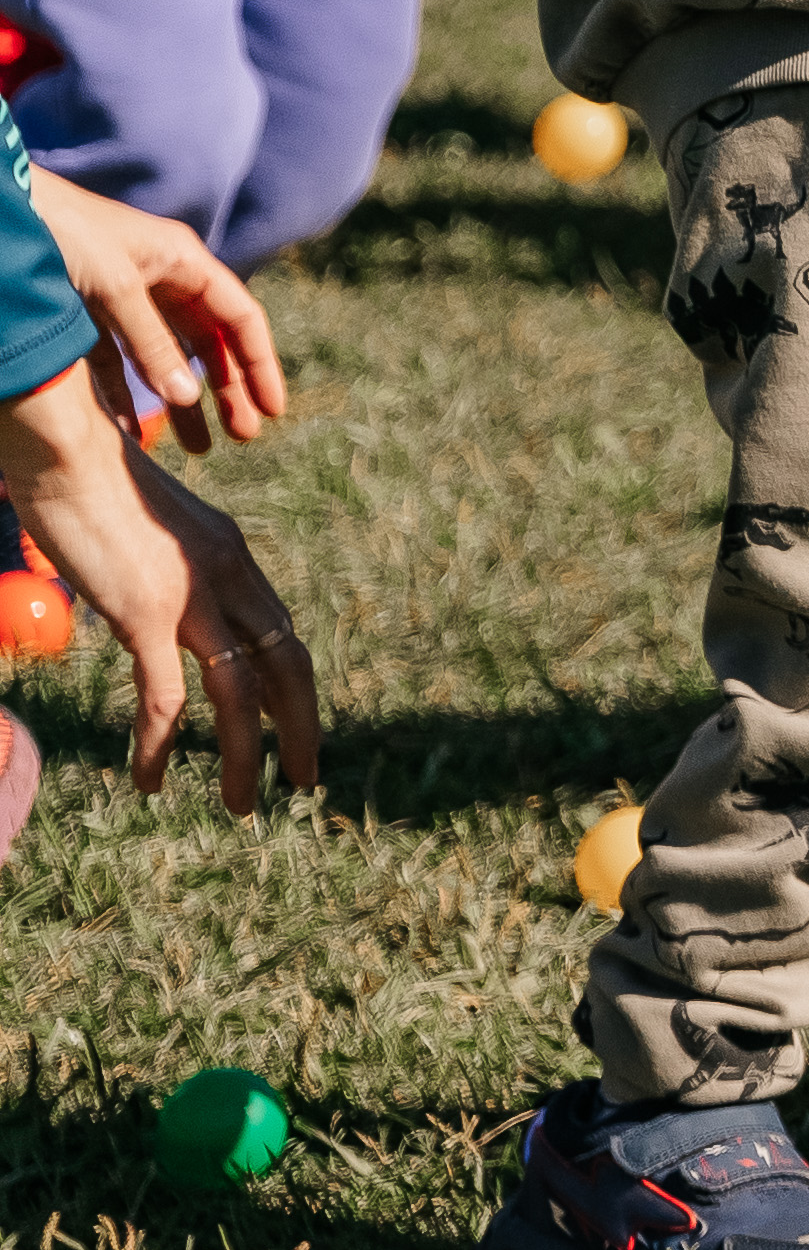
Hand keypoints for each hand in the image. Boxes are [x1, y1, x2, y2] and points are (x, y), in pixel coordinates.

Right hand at [0, 368, 318, 809]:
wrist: (63, 444)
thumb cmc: (90, 476)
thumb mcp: (148, 522)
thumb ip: (166, 560)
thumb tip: (154, 590)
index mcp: (231, 553)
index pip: (282, 631)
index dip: (295, 685)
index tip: (298, 724)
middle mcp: (227, 574)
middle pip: (287, 665)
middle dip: (301, 727)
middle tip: (304, 780)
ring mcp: (191, 595)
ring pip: (240, 695)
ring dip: (246, 756)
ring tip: (245, 805)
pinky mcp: (144, 612)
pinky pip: (166, 698)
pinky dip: (161, 745)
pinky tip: (151, 780)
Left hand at [47, 178, 279, 446]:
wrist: (9, 211)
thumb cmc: (66, 235)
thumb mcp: (117, 287)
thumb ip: (152, 344)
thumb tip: (188, 398)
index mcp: (184, 262)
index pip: (240, 319)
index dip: (259, 364)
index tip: (273, 410)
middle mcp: (164, 280)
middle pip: (210, 343)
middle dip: (228, 390)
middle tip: (243, 437)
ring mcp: (127, 299)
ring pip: (167, 358)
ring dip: (183, 402)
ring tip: (200, 447)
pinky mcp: (90, 316)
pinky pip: (118, 365)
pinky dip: (126, 397)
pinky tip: (132, 433)